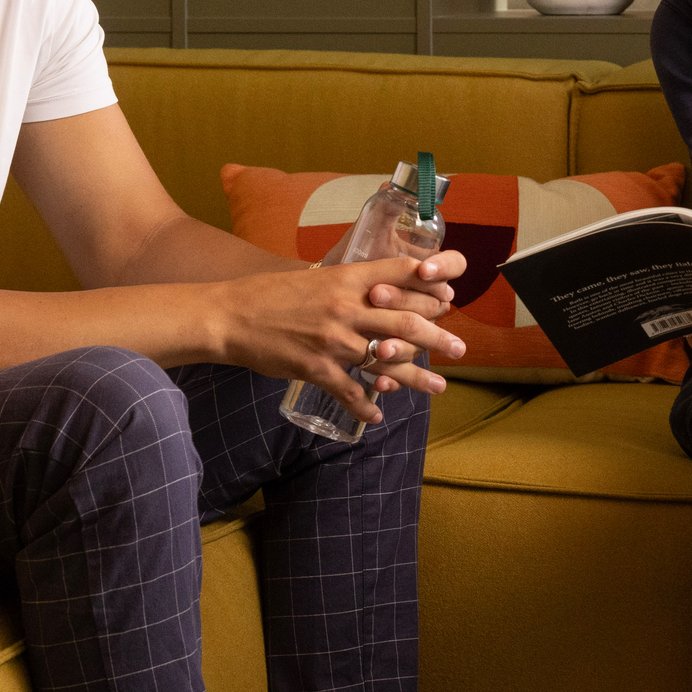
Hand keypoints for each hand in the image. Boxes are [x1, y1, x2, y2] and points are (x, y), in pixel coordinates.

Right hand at [216, 252, 466, 425]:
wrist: (230, 316)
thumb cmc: (271, 295)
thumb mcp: (315, 277)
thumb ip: (349, 283)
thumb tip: (379, 288)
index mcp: (346, 278)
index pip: (401, 273)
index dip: (430, 285)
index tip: (449, 299)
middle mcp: (345, 306)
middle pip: (404, 321)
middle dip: (437, 337)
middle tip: (460, 349)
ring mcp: (332, 339)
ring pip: (385, 360)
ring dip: (415, 378)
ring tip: (439, 388)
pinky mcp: (315, 367)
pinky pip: (350, 391)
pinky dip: (366, 406)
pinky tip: (377, 417)